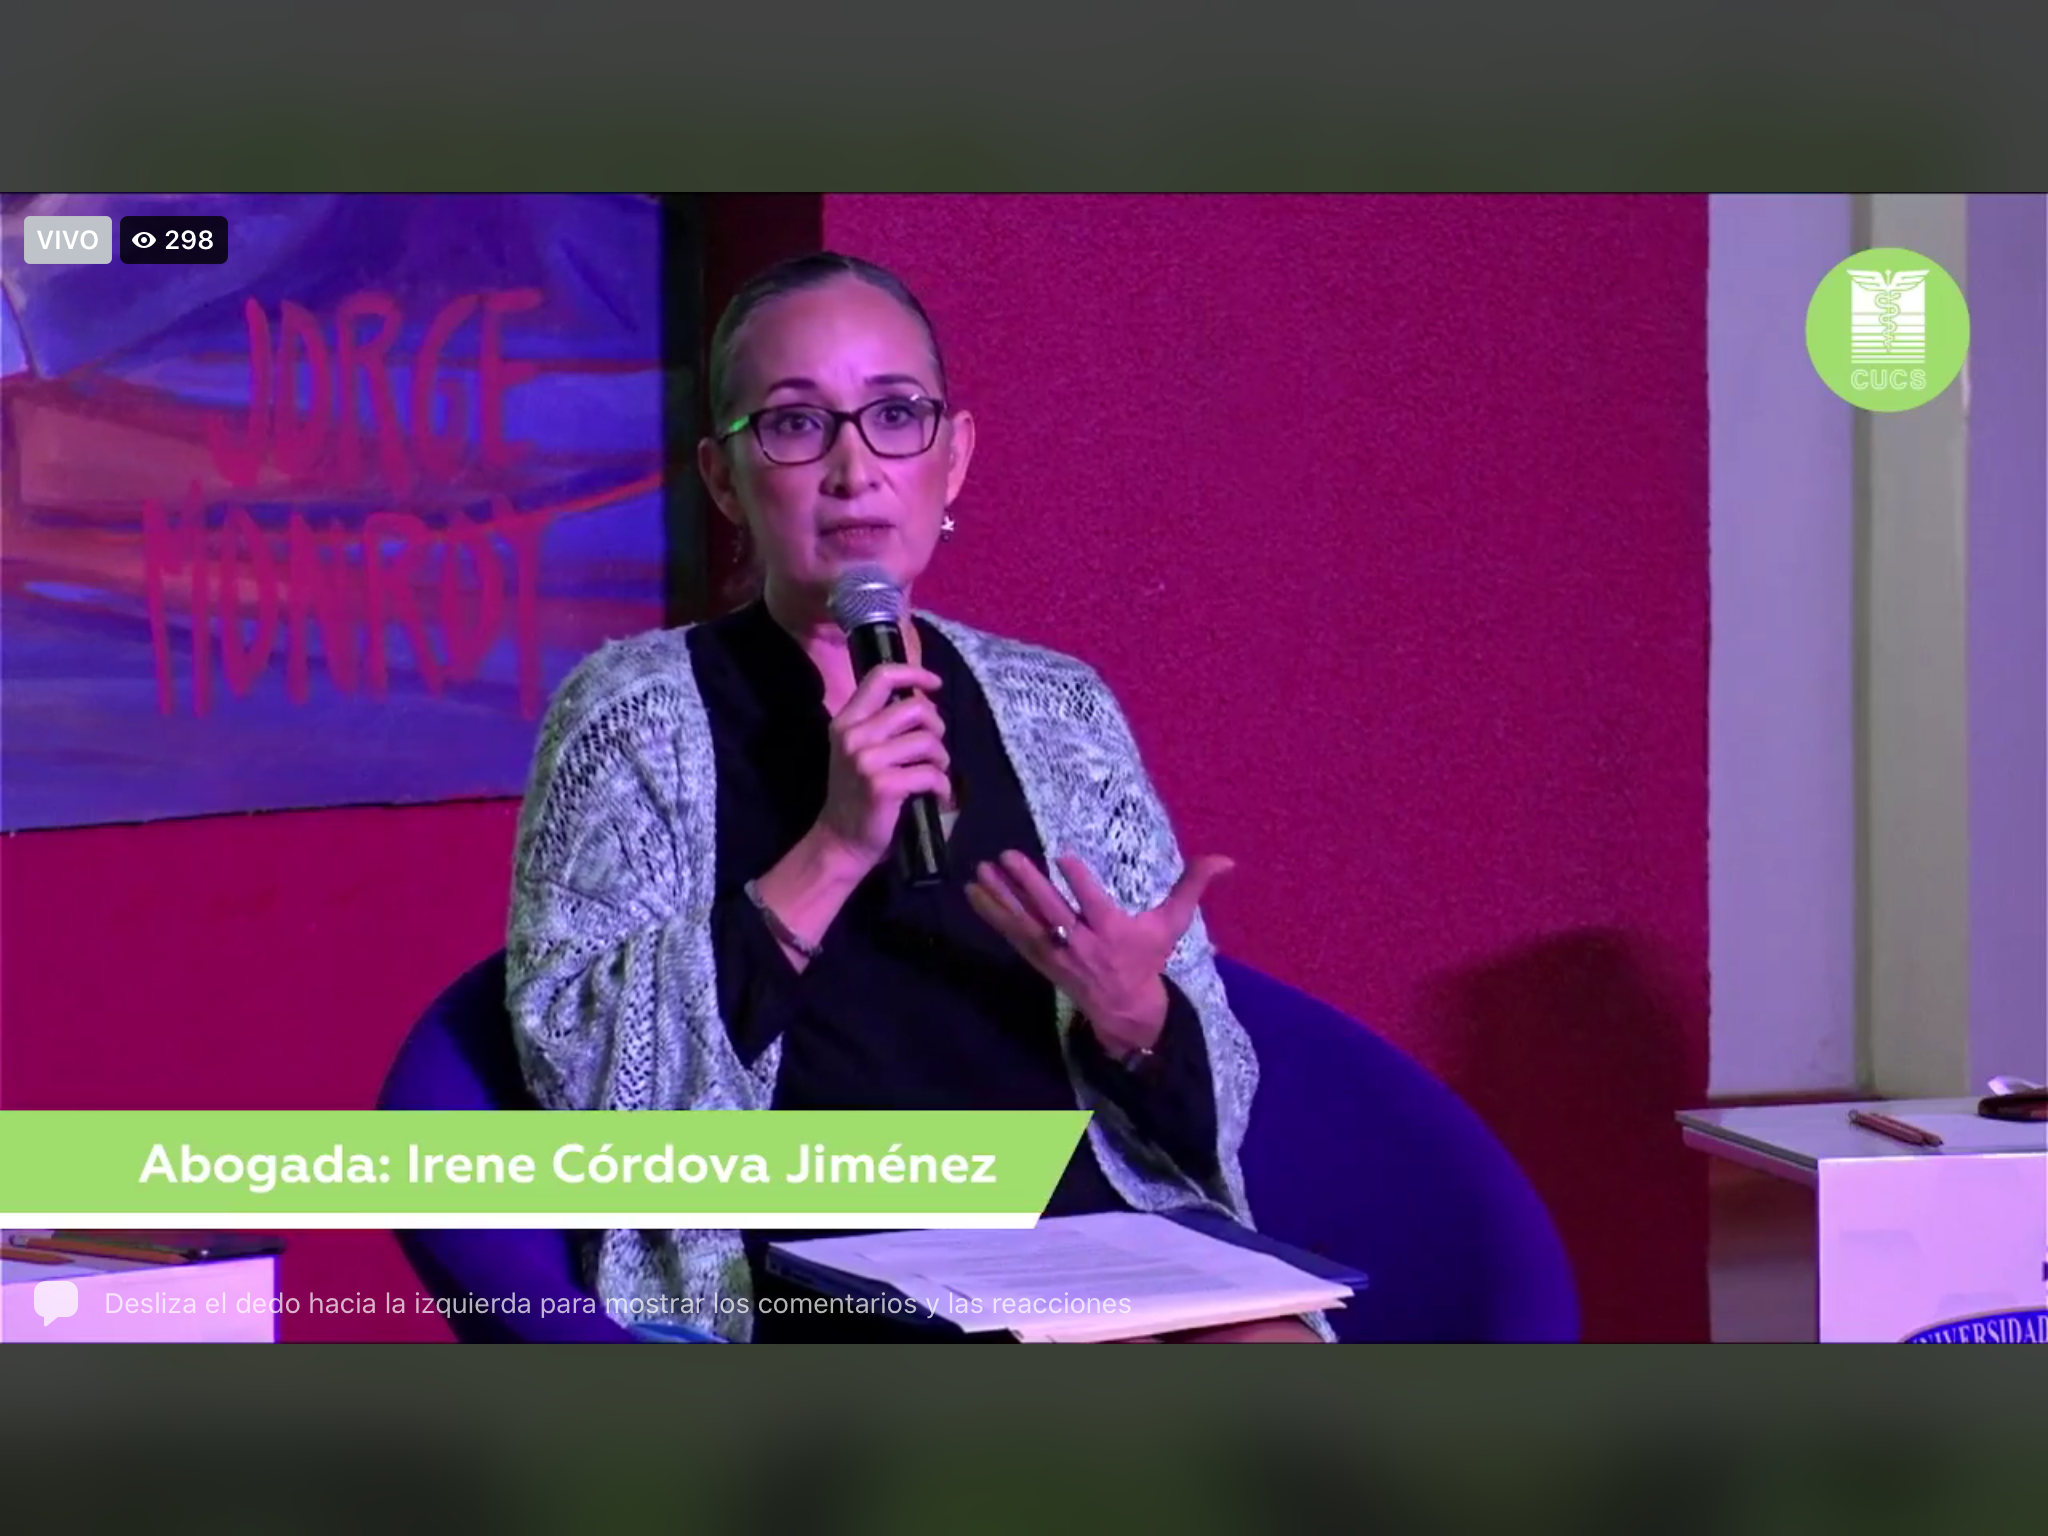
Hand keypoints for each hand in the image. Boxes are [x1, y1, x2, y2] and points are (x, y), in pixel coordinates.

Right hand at [812, 663, 949, 876]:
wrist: (840, 842)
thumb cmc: (856, 796)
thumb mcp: (857, 751)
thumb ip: (881, 724)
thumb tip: (924, 704)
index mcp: (846, 721)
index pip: (881, 676)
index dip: (914, 673)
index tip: (935, 683)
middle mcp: (854, 735)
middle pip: (915, 708)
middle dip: (936, 726)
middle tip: (933, 748)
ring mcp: (867, 760)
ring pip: (928, 741)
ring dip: (941, 759)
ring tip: (934, 773)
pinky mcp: (884, 785)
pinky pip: (931, 774)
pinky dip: (942, 786)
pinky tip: (937, 795)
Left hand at [965, 849, 1233, 1057]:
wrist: (1125, 1010)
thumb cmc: (1147, 958)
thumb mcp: (1172, 924)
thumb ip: (1192, 887)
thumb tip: (1226, 860)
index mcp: (1114, 932)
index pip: (1095, 904)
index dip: (1080, 881)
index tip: (1063, 857)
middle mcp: (1081, 943)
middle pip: (1052, 911)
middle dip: (1029, 885)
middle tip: (1009, 856)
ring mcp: (1056, 953)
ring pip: (1024, 922)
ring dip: (1000, 896)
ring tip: (980, 870)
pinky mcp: (1039, 959)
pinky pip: (1012, 935)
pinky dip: (992, 914)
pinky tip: (973, 892)